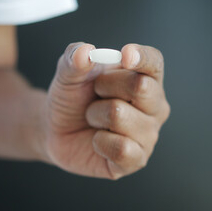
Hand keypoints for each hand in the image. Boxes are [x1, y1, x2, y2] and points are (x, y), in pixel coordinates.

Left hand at [41, 42, 169, 178]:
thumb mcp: (68, 73)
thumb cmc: (72, 97)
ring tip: (93, 119)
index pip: (154, 62)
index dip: (143, 57)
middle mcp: (154, 106)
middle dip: (104, 86)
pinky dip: (100, 143)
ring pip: (120, 115)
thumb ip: (74, 58)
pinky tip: (97, 141)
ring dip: (95, 115)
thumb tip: (85, 52)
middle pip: (139, 86)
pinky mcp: (137, 159)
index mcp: (145, 78)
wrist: (56, 129)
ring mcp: (148, 134)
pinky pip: (122, 149)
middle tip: (95, 94)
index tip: (125, 55)